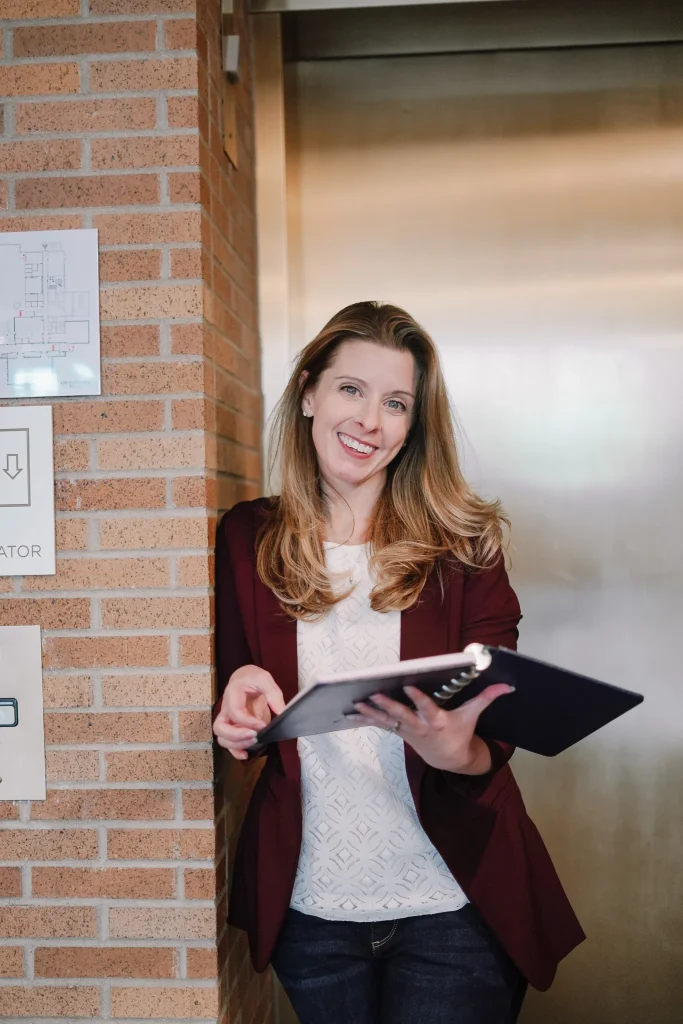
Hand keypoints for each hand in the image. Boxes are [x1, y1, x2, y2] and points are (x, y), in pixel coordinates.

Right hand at [213, 665, 284, 760]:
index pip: (234, 712)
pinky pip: (228, 742)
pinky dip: (235, 751)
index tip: (262, 725)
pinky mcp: (233, 727)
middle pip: (220, 728)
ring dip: (236, 745)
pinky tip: (246, 755)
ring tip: (254, 743)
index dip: (247, 722)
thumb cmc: (253, 678)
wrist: (245, 678)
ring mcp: (228, 719)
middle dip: (236, 736)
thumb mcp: (264, 679)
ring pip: (222, 738)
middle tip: (254, 736)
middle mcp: (225, 708)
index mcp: (232, 694)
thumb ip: (273, 694)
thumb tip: (282, 712)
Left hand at [352, 683, 513, 774]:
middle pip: (402, 715)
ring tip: (356, 703)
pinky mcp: (400, 732)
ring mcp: (408, 731)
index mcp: (438, 720)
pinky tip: (351, 712)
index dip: (418, 698)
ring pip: (387, 721)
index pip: (428, 707)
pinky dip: (366, 718)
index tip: (408, 686)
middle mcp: (421, 726)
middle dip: (388, 705)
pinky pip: (381, 725)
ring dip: (371, 712)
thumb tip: (507, 685)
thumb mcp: (473, 716)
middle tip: (375, 694)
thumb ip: (487, 698)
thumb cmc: (460, 733)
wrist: (450, 759)